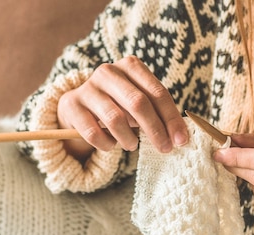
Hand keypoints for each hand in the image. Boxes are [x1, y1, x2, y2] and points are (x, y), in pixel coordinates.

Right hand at [56, 56, 188, 159]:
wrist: (78, 107)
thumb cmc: (118, 105)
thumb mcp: (138, 103)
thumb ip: (158, 113)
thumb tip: (180, 137)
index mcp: (131, 66)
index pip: (157, 93)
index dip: (171, 118)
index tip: (181, 140)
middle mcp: (108, 72)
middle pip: (138, 103)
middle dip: (155, 130)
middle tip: (165, 148)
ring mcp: (88, 87)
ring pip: (115, 119)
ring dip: (128, 139)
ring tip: (131, 145)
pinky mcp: (72, 105)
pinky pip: (93, 133)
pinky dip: (106, 144)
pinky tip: (110, 144)